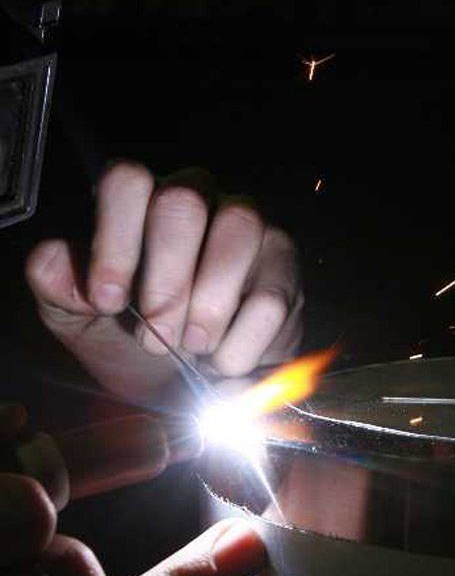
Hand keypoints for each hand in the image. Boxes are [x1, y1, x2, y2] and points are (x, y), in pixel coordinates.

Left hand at [25, 161, 303, 404]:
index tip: (109, 302)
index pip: (128, 182)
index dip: (116, 242)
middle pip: (184, 202)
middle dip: (166, 281)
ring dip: (209, 305)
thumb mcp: (82, 325)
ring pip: (238, 231)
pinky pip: (271, 296)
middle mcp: (199, 199)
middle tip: (155, 336)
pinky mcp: (284, 272)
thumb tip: (48, 259)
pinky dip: (241, 343)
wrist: (186, 393)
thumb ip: (60, 290)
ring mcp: (249, 229)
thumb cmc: (132, 345)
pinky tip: (223, 362)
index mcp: (140, 202)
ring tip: (194, 348)